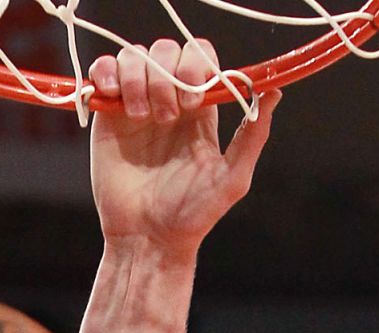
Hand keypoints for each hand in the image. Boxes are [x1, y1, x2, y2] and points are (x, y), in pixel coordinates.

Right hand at [87, 40, 279, 258]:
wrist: (147, 237)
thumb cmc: (192, 215)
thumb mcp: (232, 178)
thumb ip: (252, 135)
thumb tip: (275, 92)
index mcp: (201, 110)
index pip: (200, 56)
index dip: (196, 66)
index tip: (194, 104)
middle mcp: (169, 100)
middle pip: (167, 49)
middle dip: (167, 75)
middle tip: (166, 117)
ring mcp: (136, 104)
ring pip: (135, 55)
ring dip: (138, 78)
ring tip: (141, 117)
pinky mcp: (107, 114)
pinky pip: (103, 70)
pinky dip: (107, 73)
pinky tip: (115, 99)